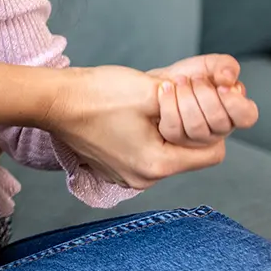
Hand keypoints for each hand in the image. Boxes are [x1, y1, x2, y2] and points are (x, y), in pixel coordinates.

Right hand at [48, 65, 229, 191]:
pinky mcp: (113, 168)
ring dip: (166, 130)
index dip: (211, 125)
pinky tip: (131, 118)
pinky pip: (145, 154)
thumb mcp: (152, 90)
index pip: (212, 154)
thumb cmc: (96, 95)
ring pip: (166, 154)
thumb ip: (190, 101)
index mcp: (156, 165)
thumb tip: (217, 101)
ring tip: (149, 107)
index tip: (192, 103)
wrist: (52, 101)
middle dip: (187, 125)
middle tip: (170, 100)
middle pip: (188, 155)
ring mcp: (125, 176)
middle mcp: (142, 180)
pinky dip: (147, 136)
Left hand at [149, 54, 257, 145]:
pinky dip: (168, 104)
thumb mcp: (211, 64)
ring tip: (180, 81)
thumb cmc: (190, 75)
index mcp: (235, 110)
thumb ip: (226, 65)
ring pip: (196, 127)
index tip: (222, 87)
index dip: (234, 102)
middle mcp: (219, 127)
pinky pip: (174, 129)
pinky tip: (166, 89)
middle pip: (219, 121)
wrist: (162, 81)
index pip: (247, 116)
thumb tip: (228, 78)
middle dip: (204, 94)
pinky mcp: (176, 138)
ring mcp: (198, 137)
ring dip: (185, 98)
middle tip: (195, 78)